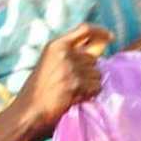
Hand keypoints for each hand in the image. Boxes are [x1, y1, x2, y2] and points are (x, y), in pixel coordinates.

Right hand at [14, 24, 111, 138]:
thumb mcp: (49, 62)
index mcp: (56, 45)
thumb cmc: (39, 91)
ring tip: (73, 92)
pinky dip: (90, 94)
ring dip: (90, 84)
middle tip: (75, 84)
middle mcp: (65, 53)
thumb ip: (70, 54)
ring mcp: (71, 68)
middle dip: (90, 71)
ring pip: (97, 73)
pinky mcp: (77, 83)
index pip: (85, 29)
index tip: (110, 37)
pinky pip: (97, 87)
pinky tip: (76, 98)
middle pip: (94, 57)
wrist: (29, 111)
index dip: (100, 32)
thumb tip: (101, 47)